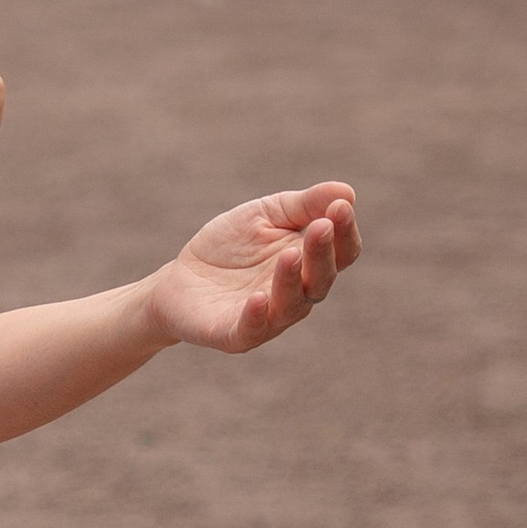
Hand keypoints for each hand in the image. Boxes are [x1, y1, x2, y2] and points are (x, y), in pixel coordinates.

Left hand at [146, 184, 359, 353]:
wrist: (179, 277)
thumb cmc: (230, 245)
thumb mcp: (266, 214)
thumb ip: (304, 205)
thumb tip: (347, 193)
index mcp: (310, 264)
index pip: (343, 253)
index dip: (345, 231)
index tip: (340, 206)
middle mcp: (297, 295)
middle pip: (321, 279)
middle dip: (323, 253)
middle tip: (321, 226)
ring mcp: (269, 318)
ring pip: (292, 306)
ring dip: (292, 280)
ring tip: (290, 254)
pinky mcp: (235, 334)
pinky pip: (252, 330)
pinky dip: (257, 315)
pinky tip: (258, 297)